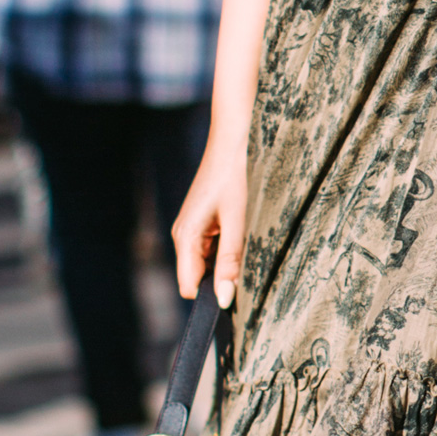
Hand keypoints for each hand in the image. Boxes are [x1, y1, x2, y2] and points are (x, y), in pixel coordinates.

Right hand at [172, 125, 248, 305]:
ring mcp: (194, 228)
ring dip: (228, 264)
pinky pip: (215, 248)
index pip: (189, 286)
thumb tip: (223, 299)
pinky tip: (247, 236)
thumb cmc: (236, 174)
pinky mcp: (206, 221)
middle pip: (199, 277)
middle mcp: (184, 234)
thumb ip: (230, 261)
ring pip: (209, 263)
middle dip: (222, 280)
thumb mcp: (238, 221)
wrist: (236, 137)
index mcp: (185, 236)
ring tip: (251, 246)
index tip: (239, 298)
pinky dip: (230, 250)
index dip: (211, 297)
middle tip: (252, 270)